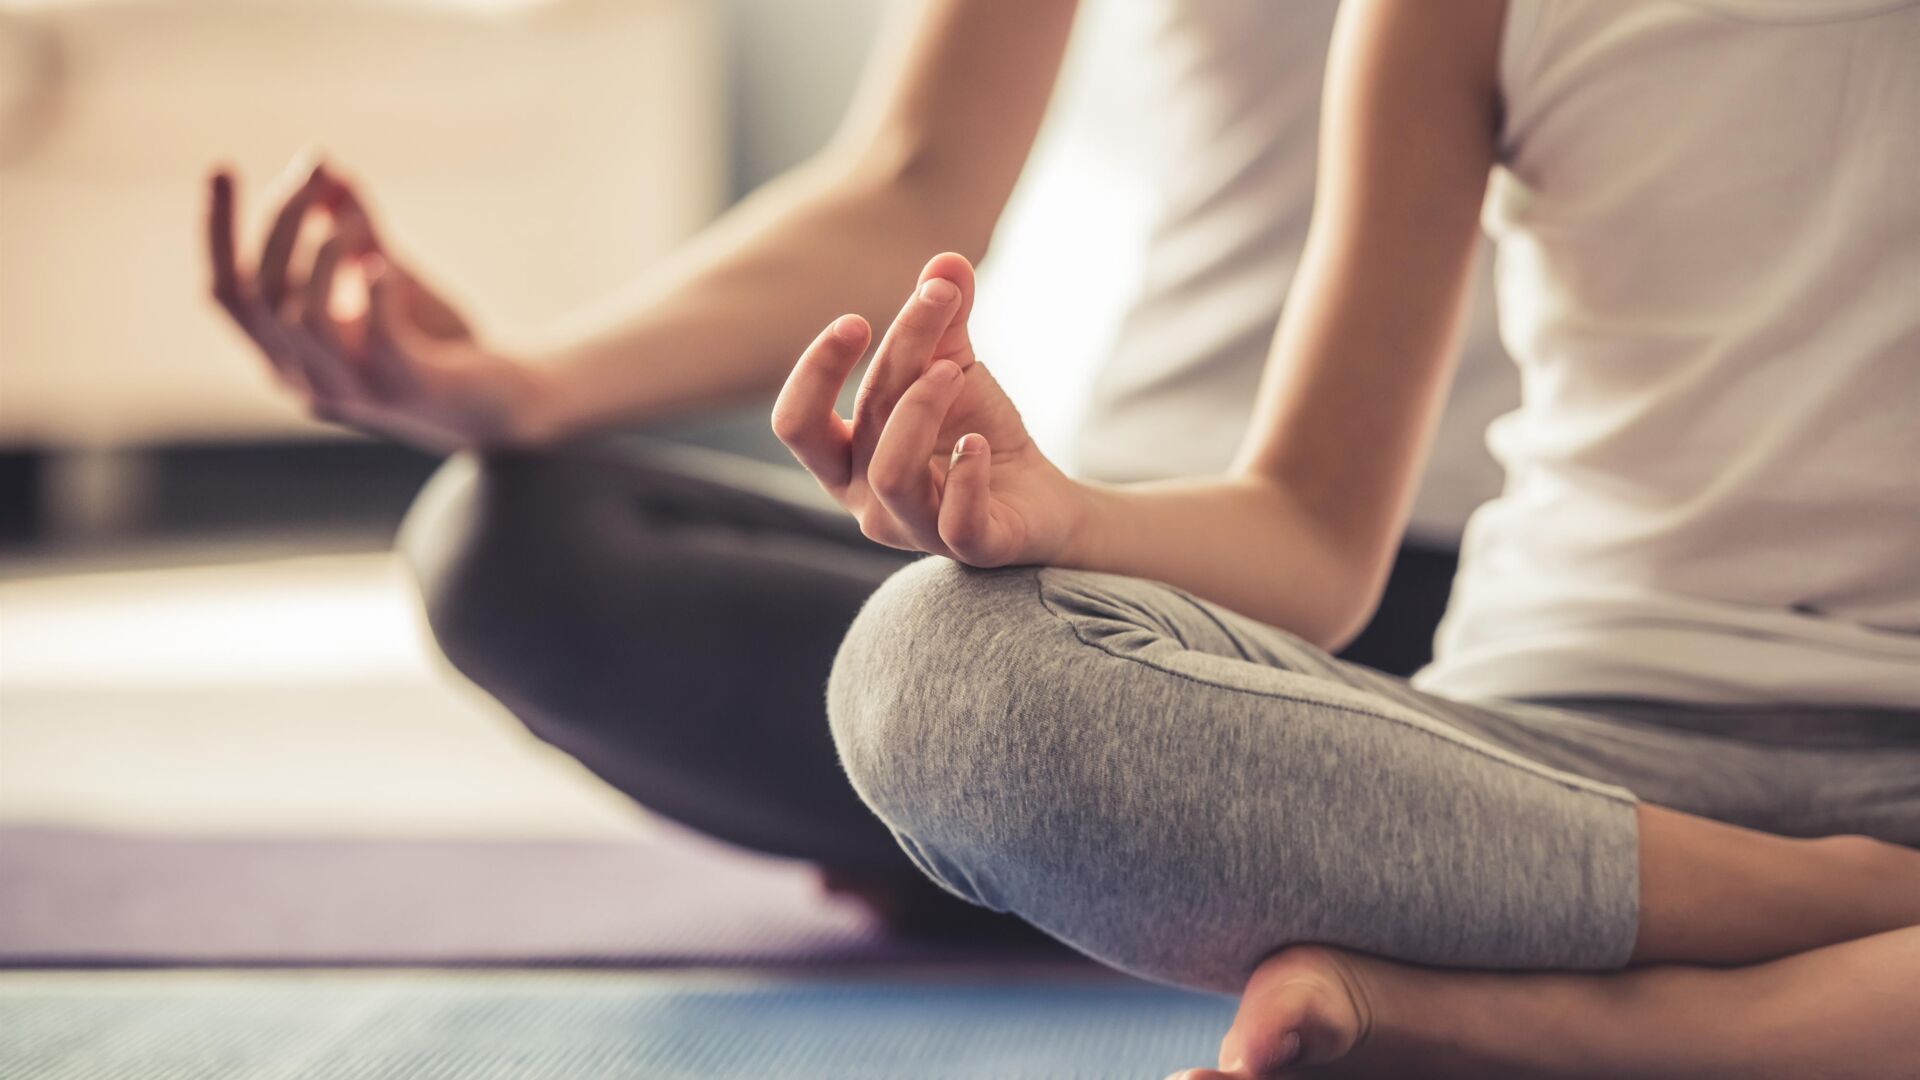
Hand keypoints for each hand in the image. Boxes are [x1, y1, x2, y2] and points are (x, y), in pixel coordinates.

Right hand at [205, 156, 549, 450]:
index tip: (223, 166)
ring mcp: (354, 392)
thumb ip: (354, 231)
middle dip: (283, 222)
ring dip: (325, 252)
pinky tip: (386, 264)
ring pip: (303, 317)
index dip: (217, 231)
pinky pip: (374, 337)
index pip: (228, 294)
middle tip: (316, 172)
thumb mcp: (389, 277)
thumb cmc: (439, 343)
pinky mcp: (405, 390)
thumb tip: (327, 169)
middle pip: (261, 294)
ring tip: (356, 219)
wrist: (507, 403)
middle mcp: (306, 381)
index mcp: (287, 355)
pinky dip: (375, 291)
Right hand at [773, 252, 1086, 565]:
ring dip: (922, 407)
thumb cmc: (975, 434)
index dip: (815, 371)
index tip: (857, 321)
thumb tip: (946, 259)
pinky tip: (980, 442)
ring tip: (957, 370)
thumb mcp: (954, 367)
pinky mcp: (970, 547)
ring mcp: (915, 529)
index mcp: (845, 460)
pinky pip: (956, 519)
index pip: (796, 423)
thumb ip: (943, 320)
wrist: (1040, 499)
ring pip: (892, 473)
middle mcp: (868, 502)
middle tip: (932, 305)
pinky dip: (967, 474)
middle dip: (894, 358)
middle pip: (858, 426)